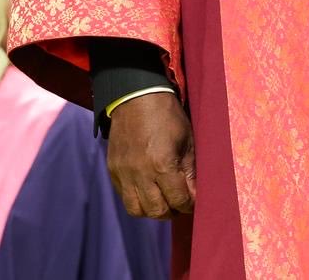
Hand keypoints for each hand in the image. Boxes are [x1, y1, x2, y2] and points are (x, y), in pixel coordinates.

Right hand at [106, 91, 195, 218]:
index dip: (189, 205)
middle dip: (172, 211)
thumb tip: (195, 194)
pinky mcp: (113, 170)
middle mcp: (140, 174)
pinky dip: (137, 199)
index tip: (194, 201)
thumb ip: (190, 170)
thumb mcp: (187, 140)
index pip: (178, 200)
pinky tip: (147, 191)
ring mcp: (124, 174)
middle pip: (157, 210)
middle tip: (179, 203)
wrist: (136, 97)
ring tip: (163, 201)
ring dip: (152, 210)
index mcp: (162, 165)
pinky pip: (124, 197)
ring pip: (137, 210)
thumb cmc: (168, 116)